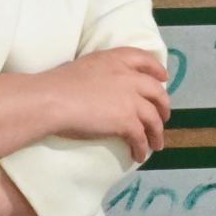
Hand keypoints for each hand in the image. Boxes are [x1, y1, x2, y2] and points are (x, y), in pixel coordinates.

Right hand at [44, 47, 171, 164]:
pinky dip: (141, 148)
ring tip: (156, 144)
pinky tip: (138, 156)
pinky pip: (140, 138)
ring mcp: (130, 100)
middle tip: (163, 116)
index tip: (163, 78)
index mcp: (115, 59)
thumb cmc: (58, 83)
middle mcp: (128, 77)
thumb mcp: (84, 66)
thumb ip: (102, 73)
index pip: (144, 59)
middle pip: (157, 92)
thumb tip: (103, 85)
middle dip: (163, 106)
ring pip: (154, 119)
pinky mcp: (127, 122)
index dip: (156, 69)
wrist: (52, 100)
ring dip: (157, 133)